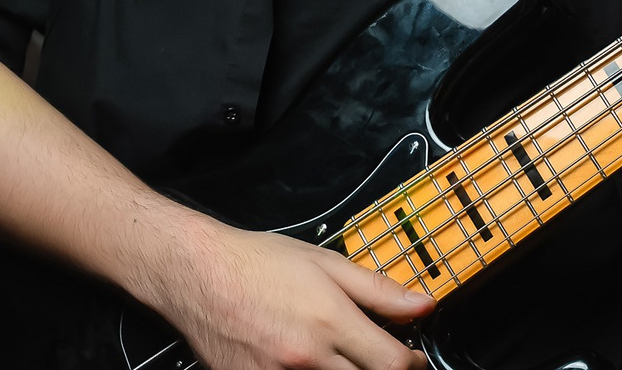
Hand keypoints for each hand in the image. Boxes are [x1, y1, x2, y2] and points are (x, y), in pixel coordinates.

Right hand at [159, 222, 433, 369]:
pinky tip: (312, 366)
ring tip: (347, 362)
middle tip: (381, 361)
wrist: (198, 273)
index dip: (414, 365)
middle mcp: (306, 357)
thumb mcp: (327, 263)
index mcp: (330, 321)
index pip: (392, 364)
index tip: (414, 358)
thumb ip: (379, 290)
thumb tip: (423, 304)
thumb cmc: (258, 263)